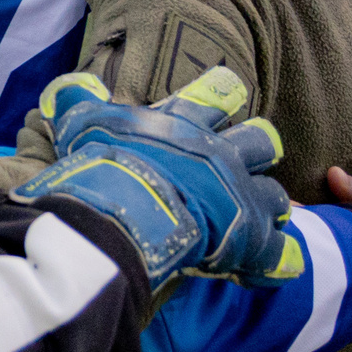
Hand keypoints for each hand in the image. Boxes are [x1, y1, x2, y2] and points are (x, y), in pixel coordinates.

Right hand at [12, 68, 300, 290]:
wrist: (123, 208)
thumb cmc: (102, 163)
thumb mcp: (81, 123)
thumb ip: (77, 99)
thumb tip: (71, 83)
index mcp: (186, 123)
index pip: (219, 92)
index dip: (224, 94)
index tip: (228, 97)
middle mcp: (221, 154)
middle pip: (262, 141)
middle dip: (258, 150)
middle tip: (241, 164)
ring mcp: (241, 194)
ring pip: (276, 195)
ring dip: (266, 206)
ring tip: (252, 220)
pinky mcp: (251, 238)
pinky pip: (279, 252)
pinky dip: (276, 261)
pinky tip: (267, 267)